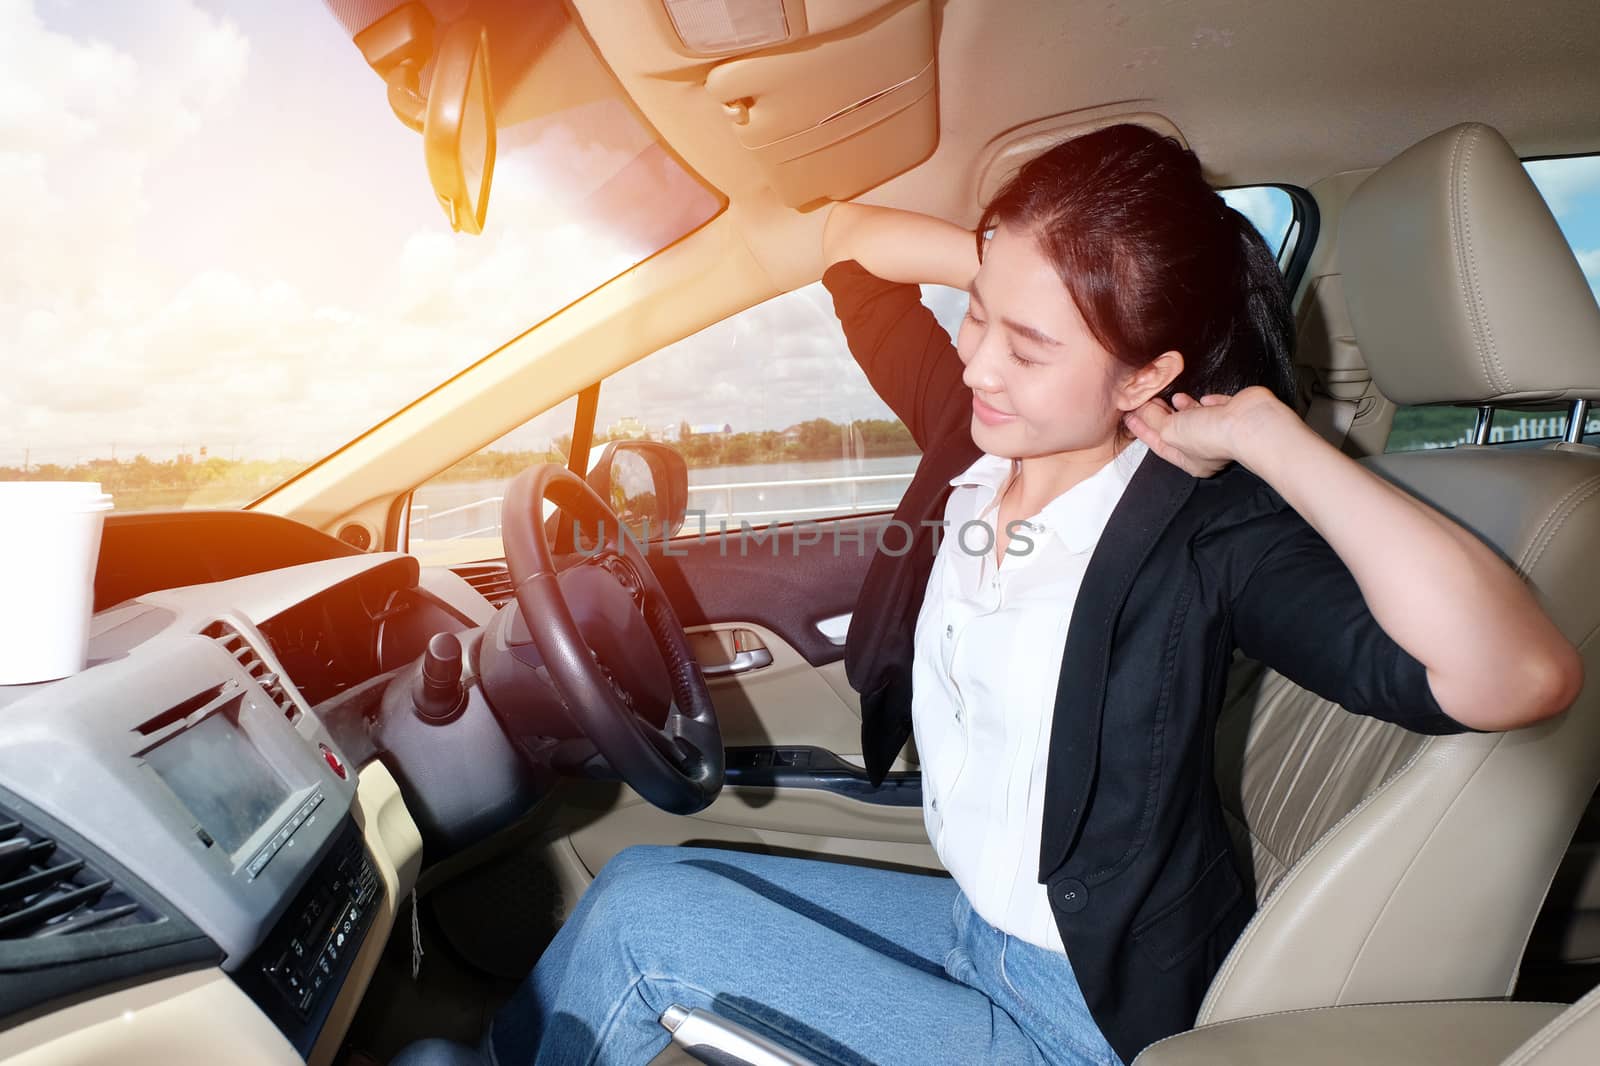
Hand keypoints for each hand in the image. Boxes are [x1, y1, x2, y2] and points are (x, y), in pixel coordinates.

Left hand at [1122, 386, 1288, 477]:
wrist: (1248, 423)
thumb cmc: (1211, 435)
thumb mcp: (1169, 431)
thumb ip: (1153, 419)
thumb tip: (1142, 407)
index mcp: (1190, 461)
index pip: (1158, 443)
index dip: (1142, 429)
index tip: (1128, 415)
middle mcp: (1207, 448)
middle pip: (1178, 430)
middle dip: (1162, 416)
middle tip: (1146, 400)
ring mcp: (1223, 430)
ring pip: (1198, 418)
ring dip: (1184, 407)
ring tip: (1173, 398)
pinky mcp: (1236, 413)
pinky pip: (1217, 407)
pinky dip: (1207, 402)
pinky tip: (1202, 397)